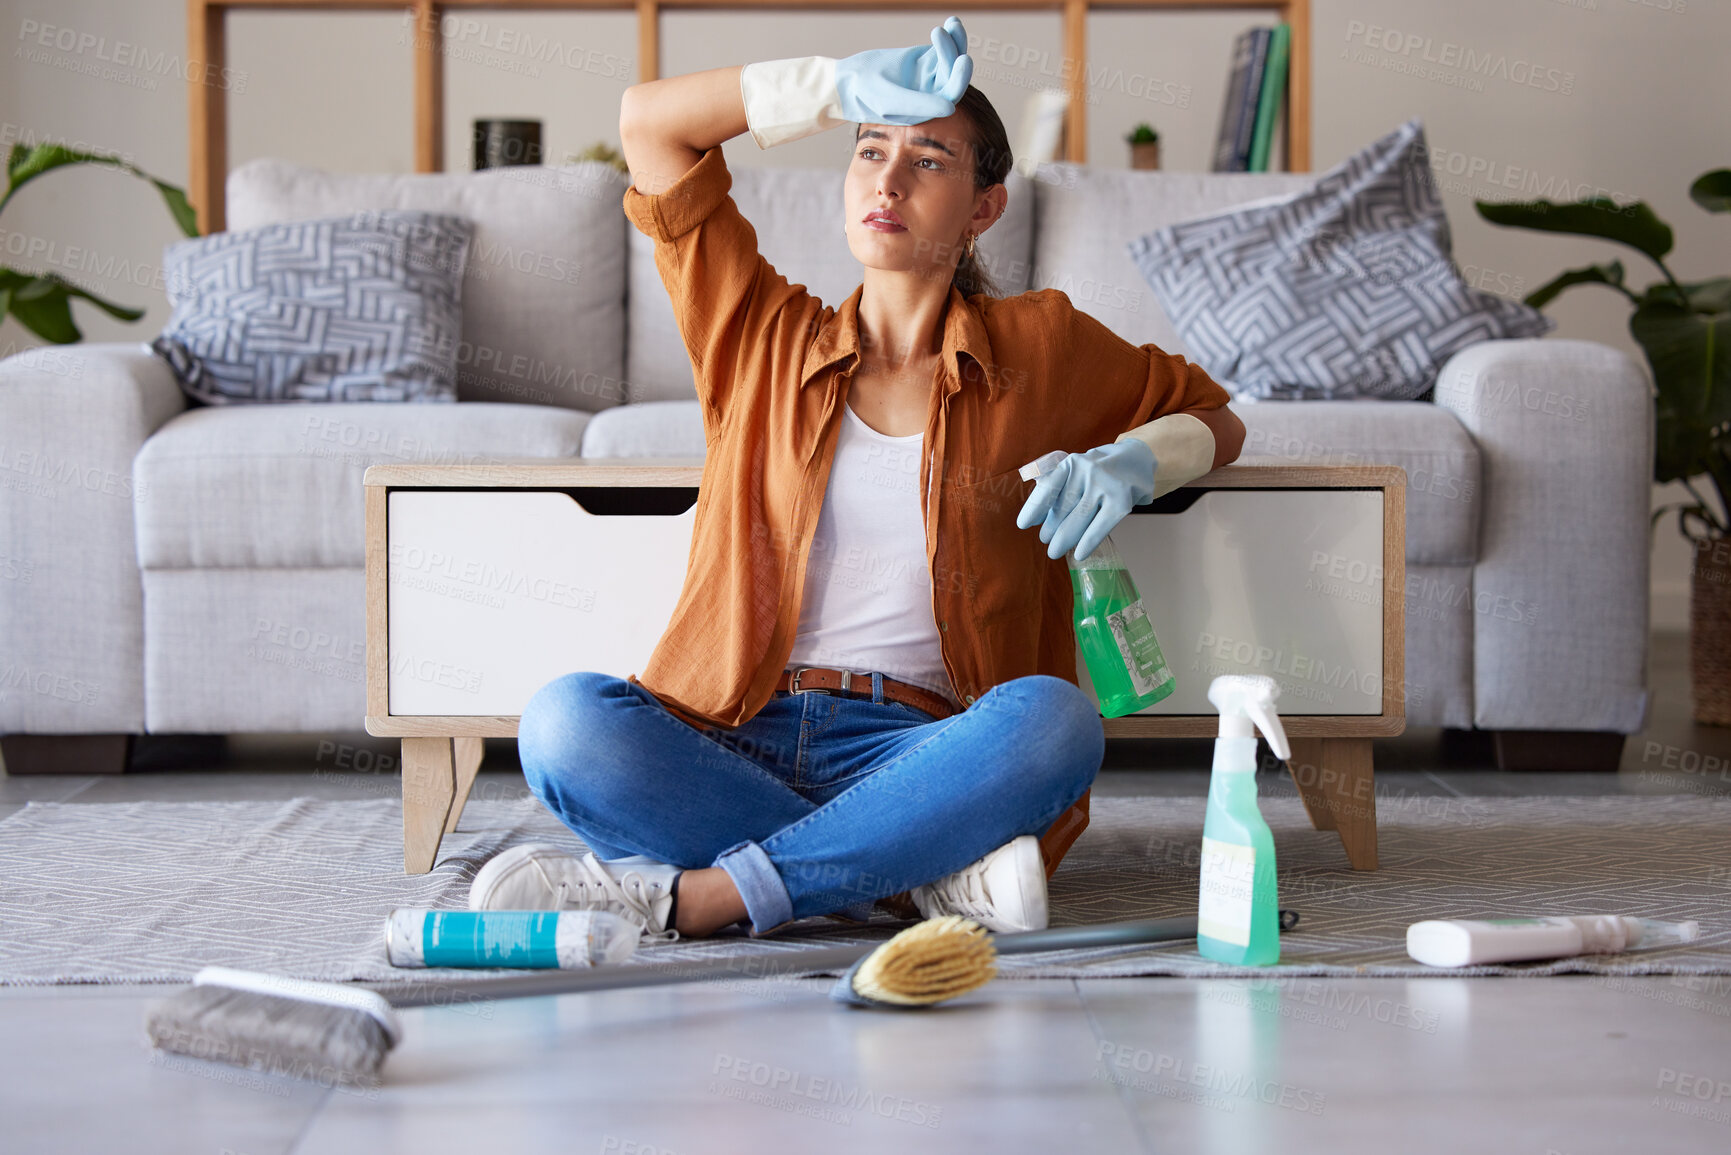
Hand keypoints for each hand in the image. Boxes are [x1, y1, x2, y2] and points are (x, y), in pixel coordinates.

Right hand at [834, 17, 972, 125]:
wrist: (849, 81)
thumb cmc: (866, 94)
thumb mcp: (890, 100)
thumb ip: (919, 104)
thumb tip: (951, 107)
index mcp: (928, 109)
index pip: (951, 94)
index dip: (959, 78)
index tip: (963, 58)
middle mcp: (933, 94)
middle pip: (952, 73)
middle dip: (954, 53)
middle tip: (953, 32)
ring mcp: (930, 76)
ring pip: (949, 58)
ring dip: (954, 41)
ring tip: (953, 23)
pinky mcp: (925, 60)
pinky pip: (941, 47)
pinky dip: (948, 35)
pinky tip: (952, 22)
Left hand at [1016, 439, 1156, 561]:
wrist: (1139, 458)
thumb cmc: (1101, 469)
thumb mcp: (1079, 468)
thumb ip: (1061, 485)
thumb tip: (1039, 516)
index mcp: (1072, 463)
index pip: (1047, 488)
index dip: (1034, 508)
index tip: (1023, 525)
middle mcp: (1086, 471)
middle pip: (1063, 508)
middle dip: (1051, 528)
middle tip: (1045, 540)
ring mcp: (1105, 485)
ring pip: (1078, 519)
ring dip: (1064, 539)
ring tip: (1055, 550)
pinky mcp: (1121, 500)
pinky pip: (1099, 526)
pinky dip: (1088, 542)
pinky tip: (1080, 554)